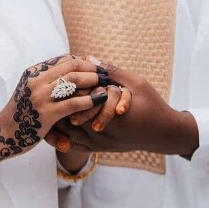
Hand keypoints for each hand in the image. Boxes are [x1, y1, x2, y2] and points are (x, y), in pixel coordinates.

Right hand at [0, 54, 110, 146]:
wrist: (1, 135)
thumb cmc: (20, 114)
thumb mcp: (30, 91)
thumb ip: (46, 80)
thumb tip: (70, 69)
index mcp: (33, 73)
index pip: (64, 60)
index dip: (83, 62)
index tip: (96, 68)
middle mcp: (36, 81)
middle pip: (71, 66)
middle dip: (91, 69)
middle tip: (105, 75)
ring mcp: (39, 97)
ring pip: (73, 80)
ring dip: (93, 81)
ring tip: (105, 85)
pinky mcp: (45, 115)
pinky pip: (73, 103)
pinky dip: (90, 100)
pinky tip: (101, 100)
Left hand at [51, 65, 198, 157]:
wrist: (163, 134)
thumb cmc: (152, 105)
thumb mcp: (136, 83)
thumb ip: (112, 71)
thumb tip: (90, 58)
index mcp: (109, 112)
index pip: (79, 99)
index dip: (66, 88)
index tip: (57, 77)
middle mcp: (102, 131)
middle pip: (68, 118)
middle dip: (57, 105)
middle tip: (46, 92)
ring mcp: (99, 143)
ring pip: (68, 134)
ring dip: (57, 121)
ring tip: (46, 106)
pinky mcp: (99, 149)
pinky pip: (74, 145)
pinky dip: (63, 136)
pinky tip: (55, 126)